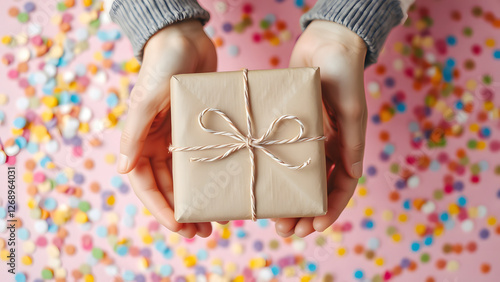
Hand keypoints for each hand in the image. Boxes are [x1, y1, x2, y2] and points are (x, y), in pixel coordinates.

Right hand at [117, 20, 218, 237]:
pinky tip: (225, 190)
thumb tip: (124, 169)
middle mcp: (157, 142)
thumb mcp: (147, 98)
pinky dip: (212, 177)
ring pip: (187, 178)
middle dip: (182, 211)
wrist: (186, 39)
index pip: (145, 183)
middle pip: (168, 186)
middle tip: (202, 233)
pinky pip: (204, 160)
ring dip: (198, 200)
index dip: (160, 207)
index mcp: (140, 139)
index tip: (179, 225)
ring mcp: (178, 138)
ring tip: (215, 221)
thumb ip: (134, 133)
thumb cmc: (163, 65)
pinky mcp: (198, 130)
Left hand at [274, 20, 367, 236]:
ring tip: (272, 219)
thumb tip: (352, 175)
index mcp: (344, 146)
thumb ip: (352, 142)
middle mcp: (324, 146)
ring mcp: (305, 138)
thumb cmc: (344, 74)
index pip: (340, 187)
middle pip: (315, 189)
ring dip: (286, 199)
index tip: (315, 226)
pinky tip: (259, 184)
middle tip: (286, 230)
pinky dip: (271, 172)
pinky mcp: (284, 126)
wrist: (325, 43)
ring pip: (295, 177)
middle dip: (303, 212)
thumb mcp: (352, 110)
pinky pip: (277, 154)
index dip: (330, 209)